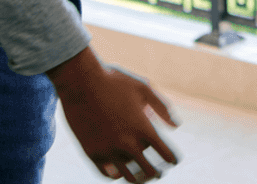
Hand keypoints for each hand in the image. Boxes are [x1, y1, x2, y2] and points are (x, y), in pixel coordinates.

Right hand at [49, 49, 177, 181]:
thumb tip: (176, 126)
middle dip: (157, 172)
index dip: (172, 159)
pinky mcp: (91, 154)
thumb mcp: (143, 88)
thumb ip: (161, 107)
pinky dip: (117, 175)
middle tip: (159, 172)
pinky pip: (108, 174)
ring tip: (141, 176)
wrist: (80, 82)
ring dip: (138, 177)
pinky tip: (120, 172)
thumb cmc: (114, 82)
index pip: (165, 154)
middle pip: (149, 170)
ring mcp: (109, 151)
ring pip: (129, 176)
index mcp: (143, 128)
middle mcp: (127, 143)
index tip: (173, 161)